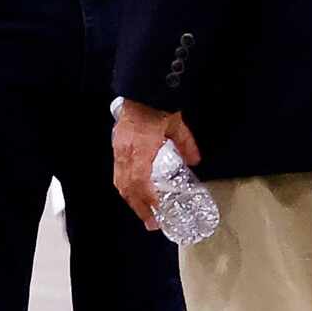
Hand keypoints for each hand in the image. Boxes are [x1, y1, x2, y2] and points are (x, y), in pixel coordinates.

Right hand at [112, 101, 199, 232]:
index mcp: (140, 149)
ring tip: (141, 211)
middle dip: (138, 207)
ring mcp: (118, 149)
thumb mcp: (177, 124)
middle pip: (127, 187)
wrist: (139, 88)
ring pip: (120, 181)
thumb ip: (186, 144)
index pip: (141, 182)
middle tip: (150, 222)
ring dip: (130, 199)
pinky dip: (125, 186)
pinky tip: (133, 191)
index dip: (147, 200)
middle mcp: (126, 153)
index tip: (156, 214)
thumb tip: (194, 161)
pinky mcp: (116, 144)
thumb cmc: (157, 105)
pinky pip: (118, 172)